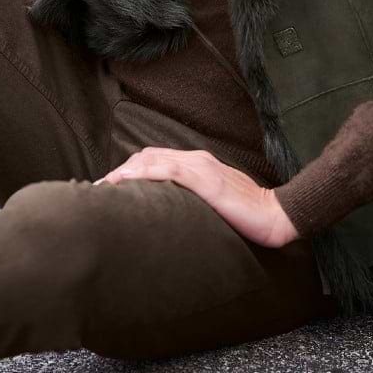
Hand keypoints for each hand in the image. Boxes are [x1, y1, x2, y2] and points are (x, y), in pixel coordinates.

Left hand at [93, 147, 300, 247]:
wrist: (276, 215)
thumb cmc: (248, 214)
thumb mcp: (214, 203)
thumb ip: (194, 201)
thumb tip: (170, 216)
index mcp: (198, 164)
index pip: (154, 159)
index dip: (128, 171)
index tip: (107, 189)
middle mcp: (196, 159)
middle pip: (147, 156)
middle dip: (119, 171)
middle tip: (95, 192)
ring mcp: (201, 167)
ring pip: (152, 159)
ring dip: (124, 172)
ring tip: (102, 188)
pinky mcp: (206, 180)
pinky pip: (168, 170)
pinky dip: (143, 173)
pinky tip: (125, 183)